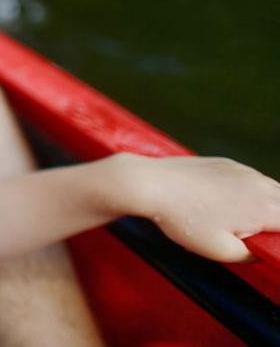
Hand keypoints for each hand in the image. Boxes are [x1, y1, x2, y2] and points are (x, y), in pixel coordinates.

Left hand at [124, 154, 279, 261]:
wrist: (150, 183)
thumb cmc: (183, 219)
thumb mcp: (221, 250)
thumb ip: (250, 254)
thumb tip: (259, 251)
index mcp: (265, 207)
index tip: (270, 244)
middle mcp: (259, 184)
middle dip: (278, 222)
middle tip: (263, 235)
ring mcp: (243, 170)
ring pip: (272, 189)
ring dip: (271, 205)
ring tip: (249, 222)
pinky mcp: (226, 163)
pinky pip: (252, 179)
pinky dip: (254, 192)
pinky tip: (235, 204)